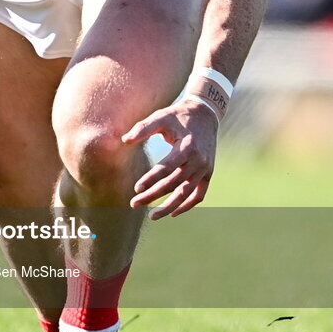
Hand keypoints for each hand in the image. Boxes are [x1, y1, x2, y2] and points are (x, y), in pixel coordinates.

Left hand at [121, 99, 218, 218]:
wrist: (205, 115)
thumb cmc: (178, 116)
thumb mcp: (161, 117)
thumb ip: (143, 128)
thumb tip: (124, 140)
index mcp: (187, 147)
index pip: (167, 168)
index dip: (151, 179)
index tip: (136, 188)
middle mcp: (198, 160)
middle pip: (174, 184)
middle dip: (154, 195)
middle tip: (134, 203)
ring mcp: (205, 169)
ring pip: (187, 194)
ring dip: (170, 207)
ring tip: (152, 216)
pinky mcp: (208, 173)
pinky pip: (199, 195)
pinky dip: (187, 205)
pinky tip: (173, 213)